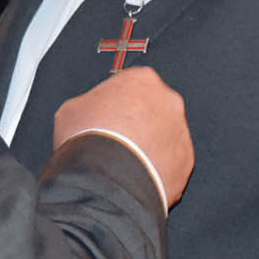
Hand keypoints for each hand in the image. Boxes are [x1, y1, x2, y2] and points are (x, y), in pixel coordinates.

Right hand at [53, 66, 192, 207]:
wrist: (107, 179)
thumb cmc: (90, 140)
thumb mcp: (72, 109)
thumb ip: (89, 104)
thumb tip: (88, 114)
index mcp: (141, 78)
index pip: (131, 84)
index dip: (115, 102)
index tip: (108, 114)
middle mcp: (168, 100)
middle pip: (153, 109)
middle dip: (138, 122)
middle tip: (118, 138)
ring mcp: (180, 131)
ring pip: (165, 136)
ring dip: (150, 146)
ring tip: (126, 162)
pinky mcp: (186, 161)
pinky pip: (172, 163)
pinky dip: (158, 169)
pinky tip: (138, 176)